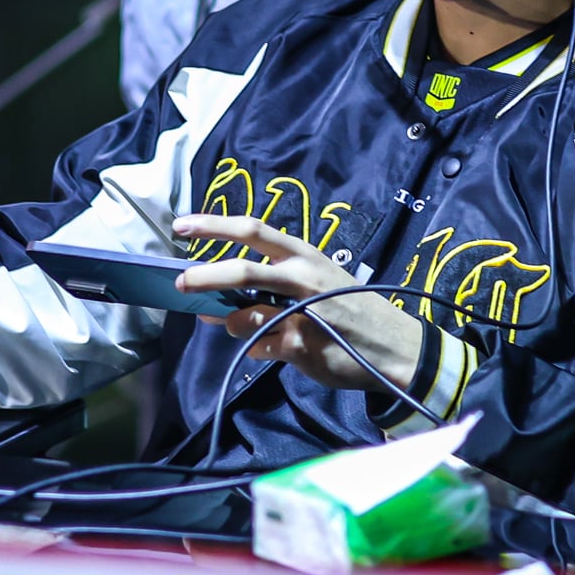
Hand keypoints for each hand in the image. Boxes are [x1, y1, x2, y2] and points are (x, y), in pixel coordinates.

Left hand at [171, 213, 425, 394]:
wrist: (395, 347)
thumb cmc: (349, 309)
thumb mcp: (316, 282)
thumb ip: (270, 286)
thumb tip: (216, 301)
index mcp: (304, 255)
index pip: (252, 230)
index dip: (213, 225)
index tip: (180, 225)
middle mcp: (302, 279)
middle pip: (242, 271)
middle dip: (204, 277)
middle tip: (180, 284)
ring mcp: (302, 313)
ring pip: (244, 316)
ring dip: (232, 323)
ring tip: (239, 325)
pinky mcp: (302, 347)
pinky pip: (259, 347)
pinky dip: (257, 348)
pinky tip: (271, 347)